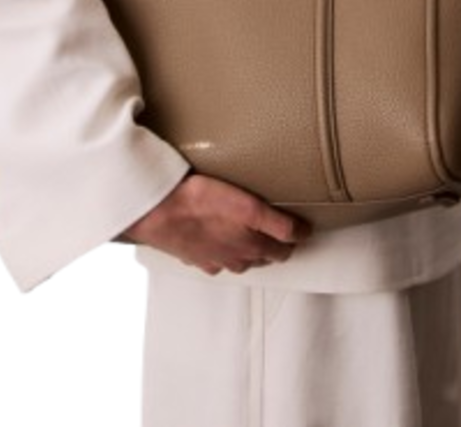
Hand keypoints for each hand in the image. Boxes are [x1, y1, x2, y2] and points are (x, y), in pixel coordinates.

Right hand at [120, 172, 310, 275]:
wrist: (159, 211)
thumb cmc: (199, 201)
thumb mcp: (248, 206)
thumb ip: (277, 221)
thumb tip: (302, 231)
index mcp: (253, 243)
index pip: (287, 245)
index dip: (297, 234)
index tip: (301, 225)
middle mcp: (238, 256)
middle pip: (267, 256)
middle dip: (276, 244)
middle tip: (279, 226)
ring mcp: (217, 259)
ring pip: (243, 259)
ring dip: (250, 249)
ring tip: (249, 230)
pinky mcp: (198, 258)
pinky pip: (217, 259)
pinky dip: (222, 251)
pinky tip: (217, 236)